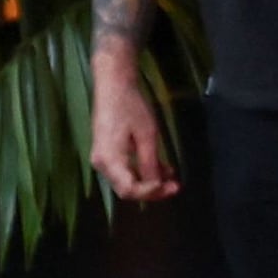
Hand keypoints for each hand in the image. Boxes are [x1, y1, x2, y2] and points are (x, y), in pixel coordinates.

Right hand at [87, 60, 175, 200]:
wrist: (113, 85)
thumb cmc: (130, 106)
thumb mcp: (147, 135)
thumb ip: (151, 163)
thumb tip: (157, 185)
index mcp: (109, 160)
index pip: (129, 189)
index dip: (151, 192)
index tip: (171, 186)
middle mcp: (101, 164)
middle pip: (127, 189)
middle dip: (153, 190)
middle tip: (175, 187)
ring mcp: (102, 159)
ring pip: (127, 181)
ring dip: (150, 181)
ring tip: (172, 177)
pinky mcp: (107, 153)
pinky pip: (125, 170)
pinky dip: (143, 171)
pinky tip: (162, 168)